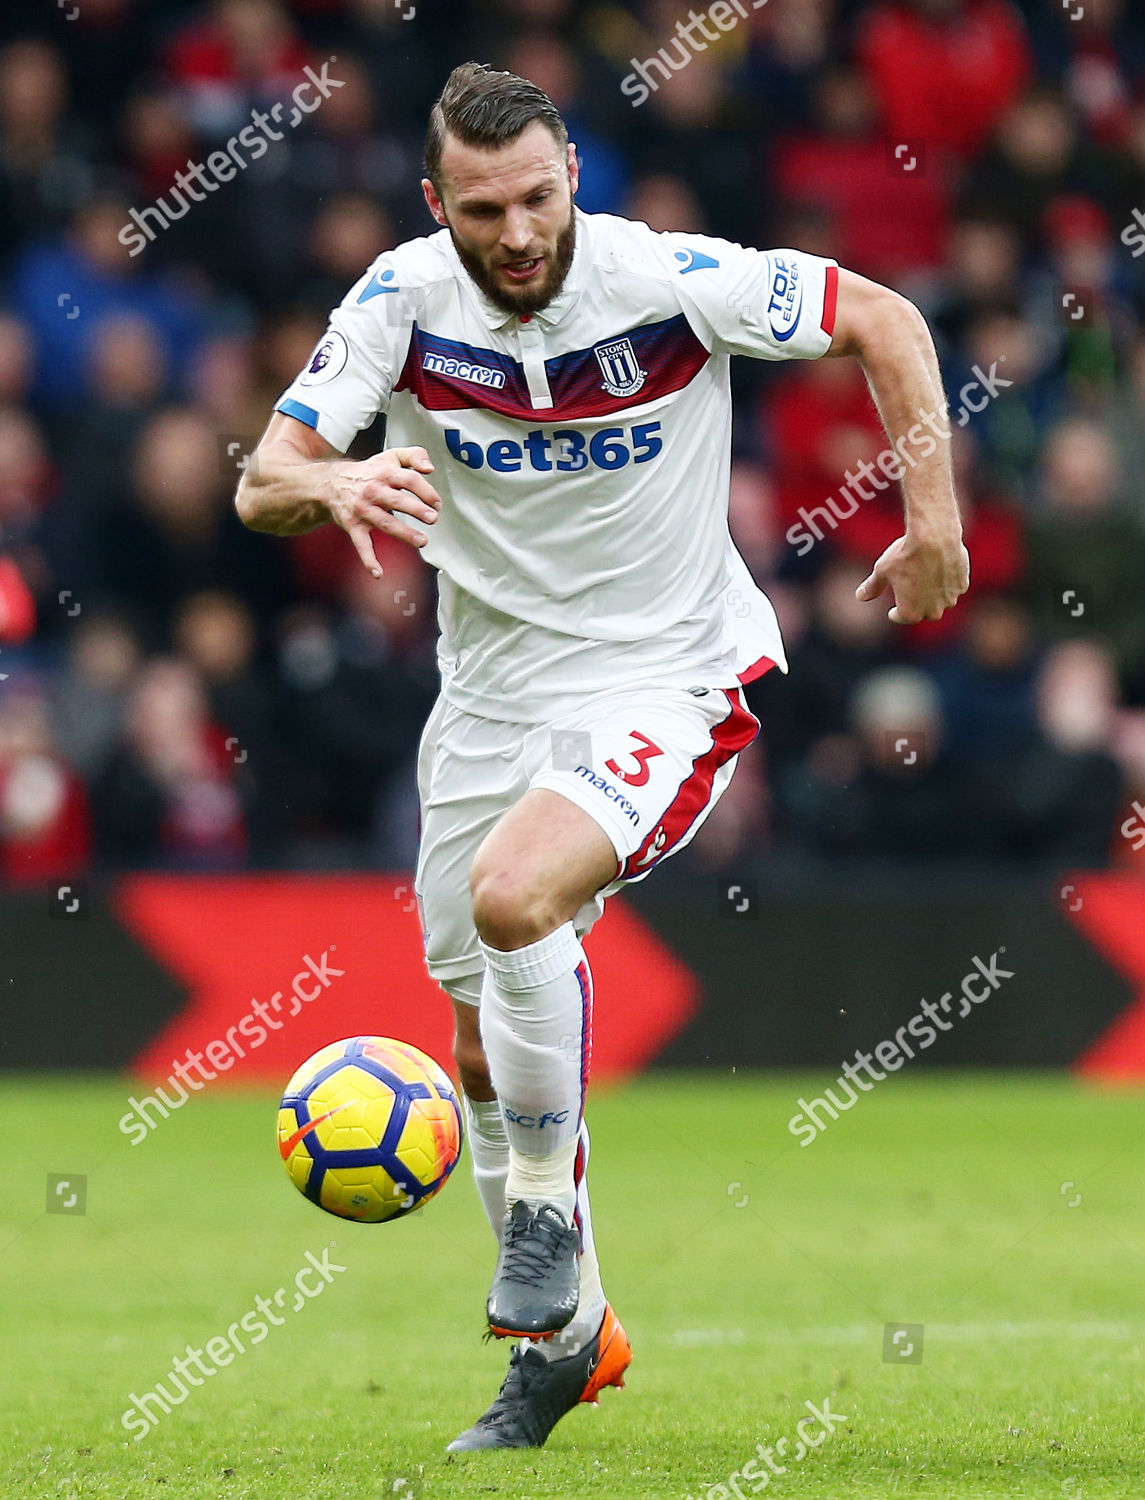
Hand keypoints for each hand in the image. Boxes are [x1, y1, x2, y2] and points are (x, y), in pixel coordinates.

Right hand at [325, 447, 440, 574]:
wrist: (332, 484)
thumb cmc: (369, 472)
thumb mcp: (391, 456)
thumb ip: (414, 456)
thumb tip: (430, 467)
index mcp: (385, 473)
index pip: (408, 479)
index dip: (425, 490)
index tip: (437, 503)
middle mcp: (373, 491)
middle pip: (397, 500)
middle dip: (416, 509)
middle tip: (432, 518)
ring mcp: (363, 510)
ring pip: (384, 523)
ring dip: (403, 533)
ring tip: (422, 541)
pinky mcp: (354, 526)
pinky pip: (361, 544)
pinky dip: (368, 560)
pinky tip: (378, 573)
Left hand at [856, 530, 969, 623]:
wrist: (934, 536)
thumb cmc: (905, 554)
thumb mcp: (882, 570)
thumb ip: (872, 586)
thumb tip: (860, 596)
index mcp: (910, 613)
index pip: (902, 617)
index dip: (896, 614)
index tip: (893, 611)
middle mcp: (932, 611)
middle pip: (924, 612)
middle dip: (917, 606)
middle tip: (910, 595)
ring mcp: (950, 599)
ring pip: (941, 601)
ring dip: (933, 595)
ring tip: (925, 580)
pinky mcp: (962, 584)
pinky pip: (953, 588)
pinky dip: (946, 583)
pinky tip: (940, 570)